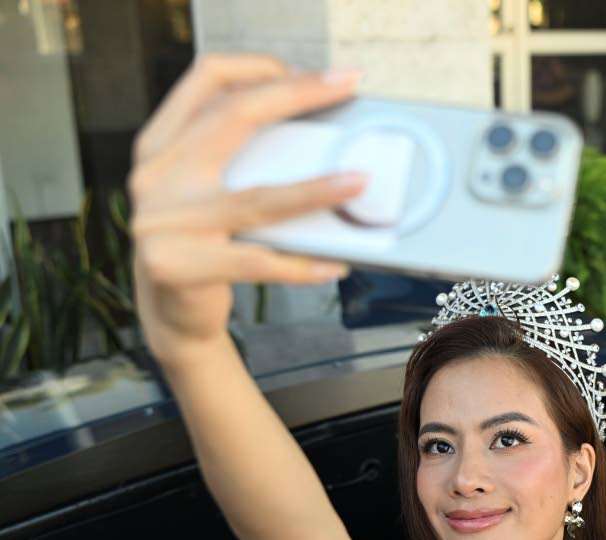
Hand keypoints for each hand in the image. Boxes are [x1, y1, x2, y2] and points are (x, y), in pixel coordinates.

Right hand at [129, 53, 366, 365]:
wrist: (171, 315)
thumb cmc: (202, 244)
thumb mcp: (205, 191)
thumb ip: (238, 158)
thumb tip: (318, 135)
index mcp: (160, 145)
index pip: (207, 79)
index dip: (260, 66)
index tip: (314, 73)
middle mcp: (154, 176)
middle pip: (233, 117)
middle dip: (296, 95)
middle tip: (346, 89)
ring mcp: (161, 222)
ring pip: (256, 200)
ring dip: (316, 190)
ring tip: (359, 184)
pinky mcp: (177, 267)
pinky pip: (257, 263)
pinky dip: (302, 265)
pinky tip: (335, 264)